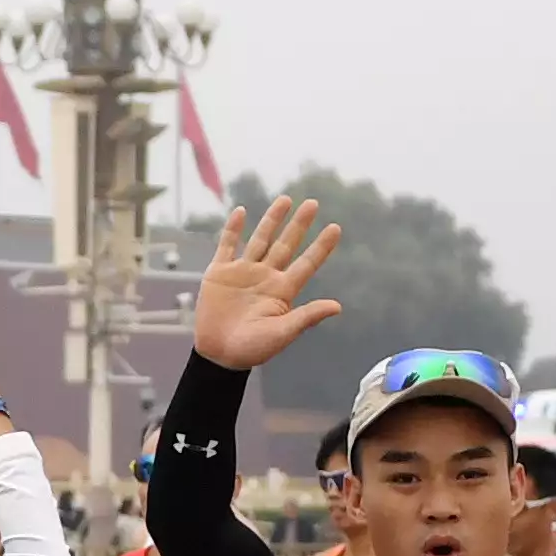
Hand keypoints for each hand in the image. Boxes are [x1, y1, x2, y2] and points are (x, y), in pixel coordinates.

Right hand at [184, 198, 345, 370]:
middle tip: (313, 203)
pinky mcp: (219, 273)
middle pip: (286, 245)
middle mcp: (265, 277)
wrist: (218, 355)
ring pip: (260, 239)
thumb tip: (337, 306)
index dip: (321, 247)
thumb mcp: (282, 333)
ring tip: (285, 200)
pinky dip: (233, 229)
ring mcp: (242, 272)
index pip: (307, 263)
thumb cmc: (252, 349)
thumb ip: (307, 316)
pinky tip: (241, 211)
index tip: (335, 228)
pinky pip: (227, 245)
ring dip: (272, 220)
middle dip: (299, 224)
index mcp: (282, 291)